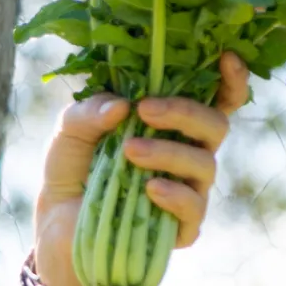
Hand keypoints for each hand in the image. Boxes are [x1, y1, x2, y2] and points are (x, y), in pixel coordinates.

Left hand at [31, 52, 250, 285]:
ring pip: (205, 164)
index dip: (231, 78)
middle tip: (145, 109)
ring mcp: (188, 191)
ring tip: (128, 151)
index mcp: (172, 125)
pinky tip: (148, 189)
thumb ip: (90, 111)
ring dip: (168, 152)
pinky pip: (194, 209)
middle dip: (185, 112)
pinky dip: (175, 195)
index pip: (217, 99)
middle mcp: (188, 154)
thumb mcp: (70, 131)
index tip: (226, 56)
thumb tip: (122, 104)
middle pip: (216, 125)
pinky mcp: (179, 229)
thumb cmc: (71, 169)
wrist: (54, 225)